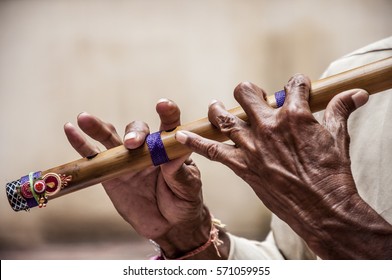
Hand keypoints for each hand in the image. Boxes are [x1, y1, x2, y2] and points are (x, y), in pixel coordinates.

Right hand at [64, 99, 213, 257]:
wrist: (170, 225)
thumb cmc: (184, 201)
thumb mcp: (188, 186)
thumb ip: (179, 170)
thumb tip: (174, 152)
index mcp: (170, 147)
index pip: (169, 124)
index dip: (167, 113)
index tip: (163, 105)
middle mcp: (147, 148)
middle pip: (137, 130)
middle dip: (133, 133)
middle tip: (132, 143)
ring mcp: (127, 159)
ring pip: (111, 138)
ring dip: (97, 127)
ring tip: (84, 118)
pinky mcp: (111, 173)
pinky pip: (94, 157)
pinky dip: (81, 144)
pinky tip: (70, 130)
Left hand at [176, 74, 391, 258]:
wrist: (323, 210)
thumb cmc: (333, 174)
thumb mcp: (339, 138)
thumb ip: (341, 111)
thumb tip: (356, 93)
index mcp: (295, 115)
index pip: (292, 84)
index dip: (296, 84)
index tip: (297, 89)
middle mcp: (269, 126)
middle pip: (247, 93)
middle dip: (250, 92)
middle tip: (254, 98)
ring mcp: (253, 146)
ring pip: (225, 117)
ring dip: (219, 109)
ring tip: (216, 106)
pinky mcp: (243, 166)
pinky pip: (212, 151)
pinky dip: (195, 142)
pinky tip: (180, 135)